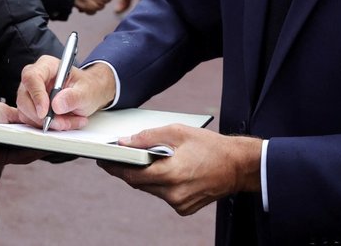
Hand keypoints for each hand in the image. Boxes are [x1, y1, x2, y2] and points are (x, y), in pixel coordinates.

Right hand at [17, 57, 115, 130]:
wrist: (89, 94)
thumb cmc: (87, 87)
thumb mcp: (86, 91)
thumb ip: (73, 97)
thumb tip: (57, 104)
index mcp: (47, 65)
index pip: (32, 77)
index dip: (36, 96)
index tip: (44, 112)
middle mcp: (35, 78)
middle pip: (24, 98)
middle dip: (43, 116)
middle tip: (62, 122)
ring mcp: (31, 93)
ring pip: (26, 112)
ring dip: (48, 123)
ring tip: (70, 121)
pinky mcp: (31, 107)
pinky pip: (31, 121)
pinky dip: (47, 126)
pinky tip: (63, 122)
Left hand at [99, 125, 262, 215]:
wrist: (238, 166)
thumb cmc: (210, 146)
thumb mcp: (178, 132)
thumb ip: (148, 137)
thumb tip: (124, 142)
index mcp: (171, 174)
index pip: (132, 174)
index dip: (115, 167)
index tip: (103, 161)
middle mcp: (174, 193)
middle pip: (139, 183)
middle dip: (128, 170)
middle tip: (117, 159)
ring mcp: (179, 204)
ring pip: (151, 190)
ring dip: (145, 176)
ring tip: (140, 161)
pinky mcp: (184, 208)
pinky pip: (163, 195)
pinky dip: (160, 183)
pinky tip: (164, 170)